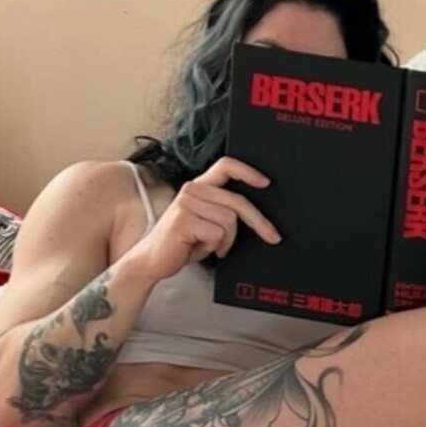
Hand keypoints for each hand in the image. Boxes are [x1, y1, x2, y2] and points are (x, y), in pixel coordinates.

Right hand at [127, 157, 280, 282]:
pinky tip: (202, 248)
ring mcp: (186, 203)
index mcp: (199, 186)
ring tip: (213, 246)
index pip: (225, 165)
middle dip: (259, 222)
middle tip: (272, 236)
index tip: (266, 182)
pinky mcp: (184, 220)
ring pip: (230, 220)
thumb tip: (255, 213)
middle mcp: (192, 190)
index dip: (248, 171)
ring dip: (227, 240)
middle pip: (237, 201)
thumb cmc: (182, 242)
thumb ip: (223, 210)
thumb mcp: (206, 221)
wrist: (152, 261)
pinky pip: (218, 233)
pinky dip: (217, 246)